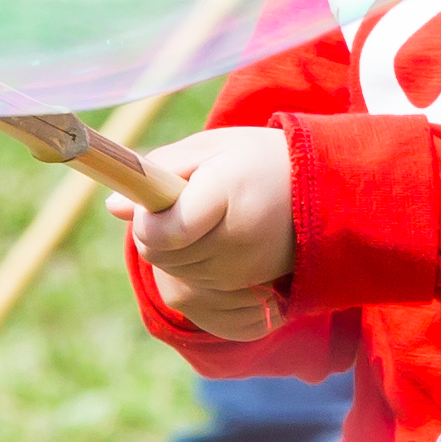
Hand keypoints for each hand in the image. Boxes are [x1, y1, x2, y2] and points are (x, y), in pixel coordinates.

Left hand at [116, 127, 298, 340]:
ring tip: (206, 221)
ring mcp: (244, 274)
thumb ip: (159, 170)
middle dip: (157, 231)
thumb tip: (113, 206)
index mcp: (228, 196)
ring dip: (174, 251)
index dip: (148, 219)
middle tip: (183, 204)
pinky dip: (192, 270)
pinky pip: (194, 291)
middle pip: (161, 255)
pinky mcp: (248, 293)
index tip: (154, 198)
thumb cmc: (260, 160)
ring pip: (173, 275)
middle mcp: (237, 244)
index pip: (164, 230)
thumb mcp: (211, 147)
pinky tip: (214, 246)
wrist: (327, 193)